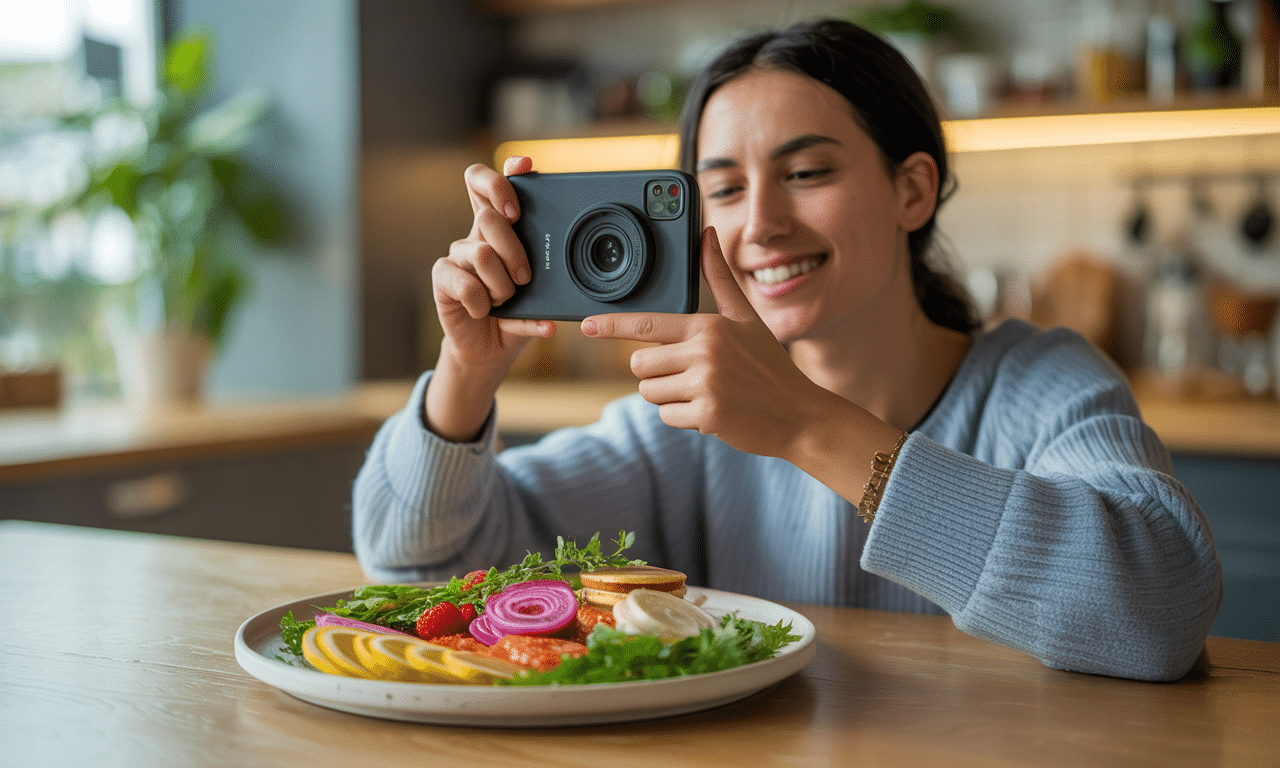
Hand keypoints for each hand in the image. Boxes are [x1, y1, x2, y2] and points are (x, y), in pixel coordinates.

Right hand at [434, 155, 554, 371]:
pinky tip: (486, 312)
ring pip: (483, 254)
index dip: (499, 179)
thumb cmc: (520, 311)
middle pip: (489, 217)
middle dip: (515, 250)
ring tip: (505, 301)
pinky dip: (484, 304)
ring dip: (502, 286)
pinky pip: (466, 284)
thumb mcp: (541, 287)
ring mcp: (457, 255)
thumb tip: (568, 243)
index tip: (520, 190)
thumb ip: (548, 263)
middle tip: (525, 278)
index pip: (486, 184)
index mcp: (498, 227)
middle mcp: (475, 234)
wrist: (493, 348)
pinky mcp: (442, 277)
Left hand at [582, 227, 834, 459]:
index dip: (613, 325)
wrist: (799, 415)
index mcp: (708, 326)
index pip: (648, 323)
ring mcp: (705, 384)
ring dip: (669, 397)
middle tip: (693, 376)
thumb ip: (720, 278)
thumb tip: (706, 234)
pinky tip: (713, 411)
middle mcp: (704, 352)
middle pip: (641, 365)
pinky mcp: (707, 414)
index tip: (587, 326)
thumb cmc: (769, 366)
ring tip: (706, 393)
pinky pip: (667, 416)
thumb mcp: (746, 318)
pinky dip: (684, 418)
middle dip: (657, 374)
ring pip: (650, 392)